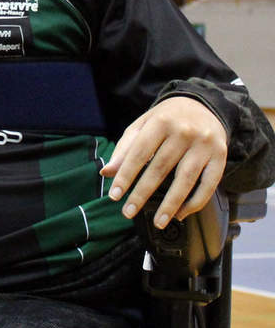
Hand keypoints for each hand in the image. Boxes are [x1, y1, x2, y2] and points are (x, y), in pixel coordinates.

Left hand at [100, 96, 227, 228]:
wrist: (203, 105)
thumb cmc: (166, 119)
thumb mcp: (142, 126)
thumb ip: (125, 149)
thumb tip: (106, 173)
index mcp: (160, 122)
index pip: (139, 153)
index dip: (125, 176)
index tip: (114, 196)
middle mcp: (184, 132)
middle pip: (160, 168)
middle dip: (142, 193)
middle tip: (128, 212)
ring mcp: (205, 145)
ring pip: (186, 179)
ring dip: (170, 204)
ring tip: (158, 221)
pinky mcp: (221, 157)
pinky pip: (209, 184)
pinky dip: (195, 202)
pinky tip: (181, 214)